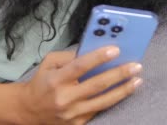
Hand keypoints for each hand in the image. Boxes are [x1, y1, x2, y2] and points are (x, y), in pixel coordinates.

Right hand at [17, 47, 142, 124]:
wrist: (29, 110)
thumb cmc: (42, 82)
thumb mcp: (49, 63)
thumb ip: (68, 56)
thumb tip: (92, 52)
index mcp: (56, 79)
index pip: (79, 66)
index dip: (98, 57)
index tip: (115, 49)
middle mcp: (64, 98)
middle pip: (96, 85)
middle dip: (119, 74)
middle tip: (136, 66)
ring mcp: (72, 113)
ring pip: (103, 101)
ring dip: (123, 90)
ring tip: (137, 80)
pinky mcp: (78, 123)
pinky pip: (99, 110)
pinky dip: (113, 100)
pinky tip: (123, 91)